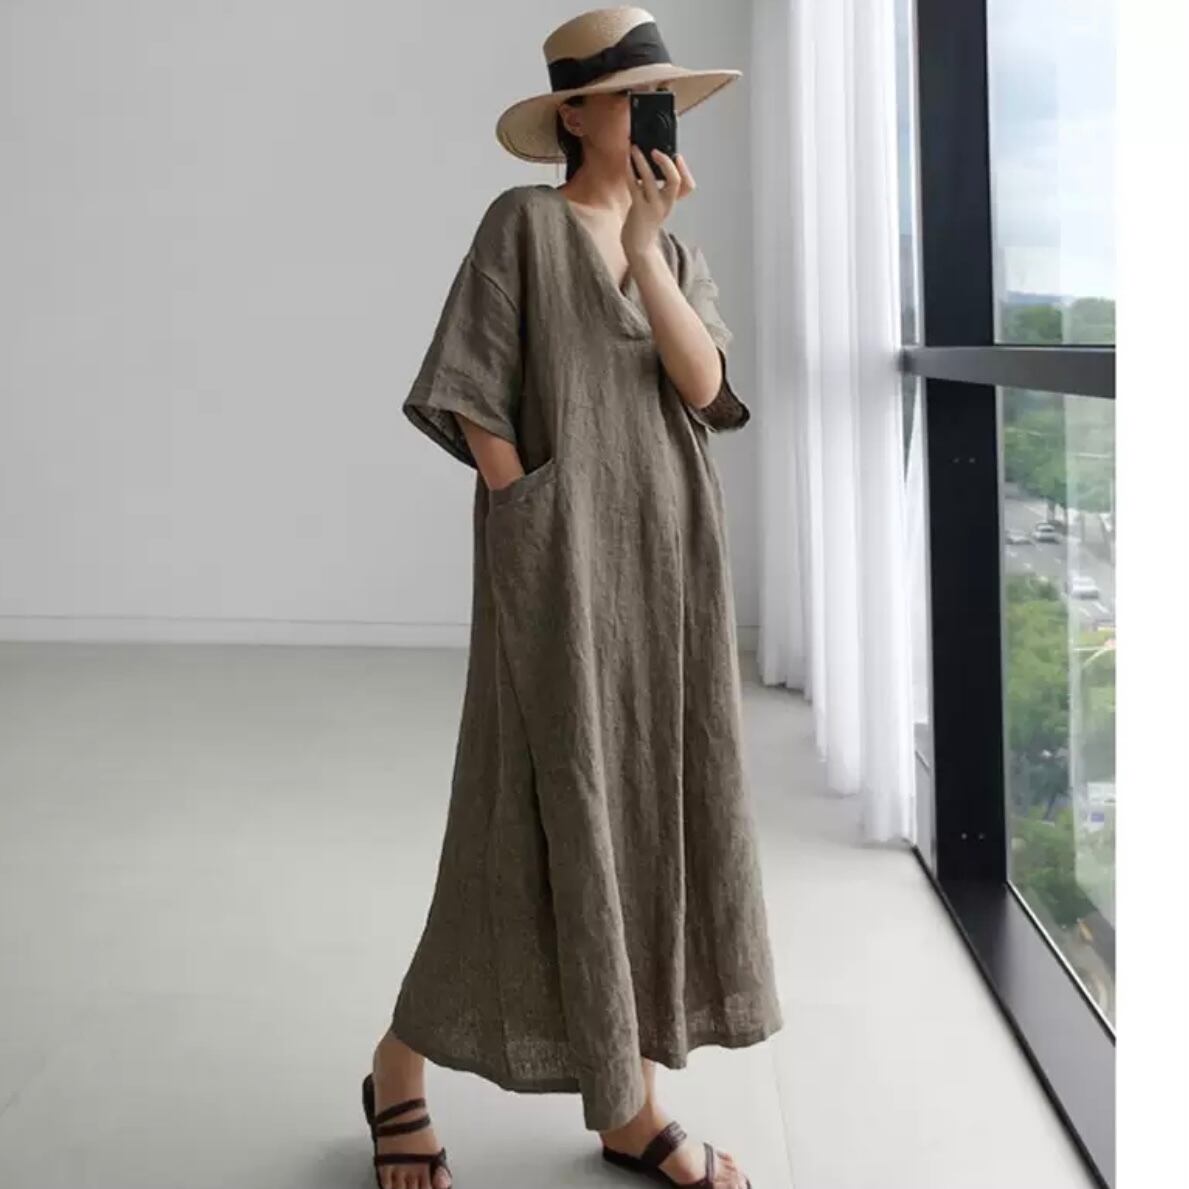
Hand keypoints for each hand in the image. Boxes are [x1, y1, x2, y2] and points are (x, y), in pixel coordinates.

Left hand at [621, 146, 695, 260]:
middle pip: (676, 182)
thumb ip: (657, 189)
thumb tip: (648, 163)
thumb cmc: (645, 221)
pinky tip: (626, 162)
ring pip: (651, 179)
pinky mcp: (639, 209)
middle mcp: (666, 204)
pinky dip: (630, 172)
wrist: (638, 245)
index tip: (678, 156)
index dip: (685, 170)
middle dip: (667, 164)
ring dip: (641, 161)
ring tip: (634, 148)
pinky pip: (634, 186)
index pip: (688, 186)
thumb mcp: (657, 205)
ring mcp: (653, 207)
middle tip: (655, 150)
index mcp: (672, 201)